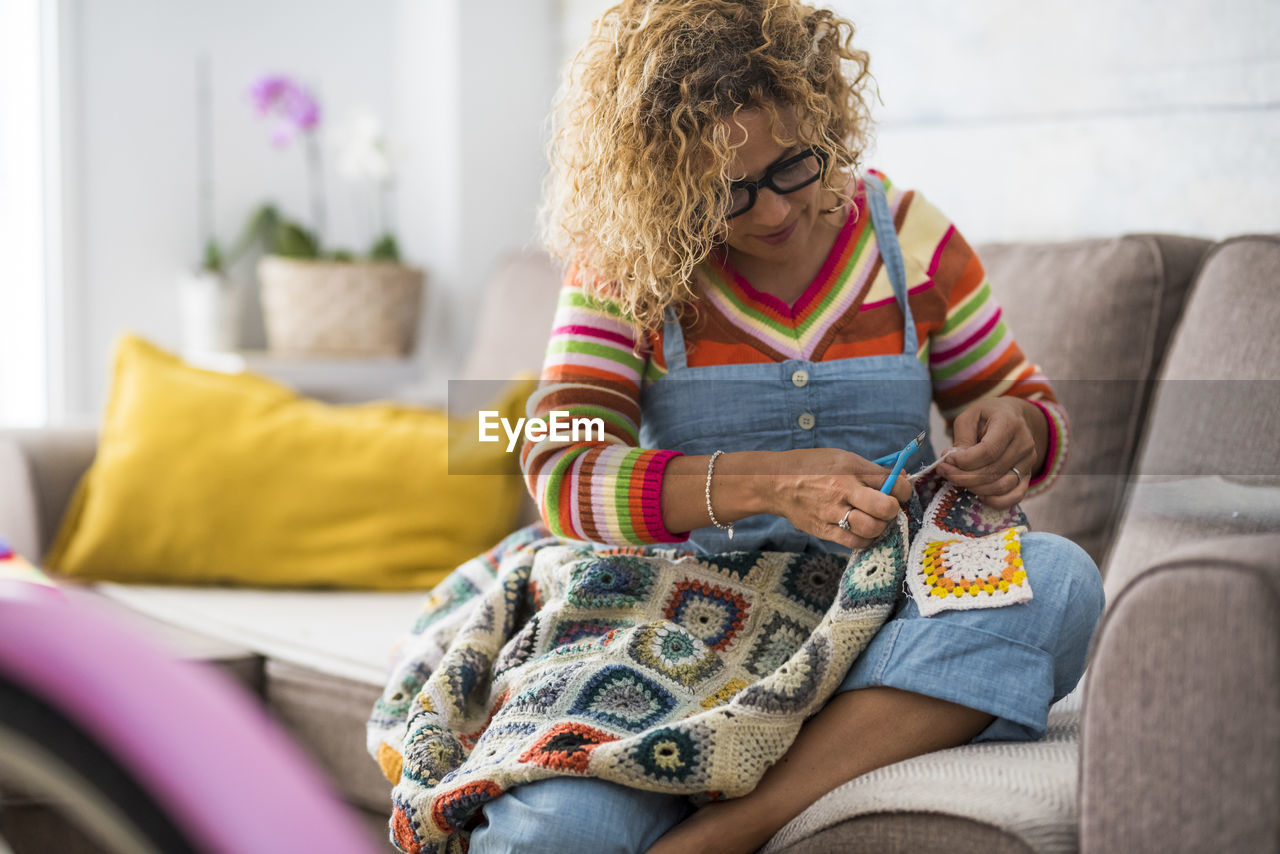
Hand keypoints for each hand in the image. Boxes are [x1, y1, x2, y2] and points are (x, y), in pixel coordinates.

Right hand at [766, 448, 912, 549]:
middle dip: (893, 510)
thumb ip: (872, 470)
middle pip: (885, 508)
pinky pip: (854, 542)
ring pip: (871, 529)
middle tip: (887, 509)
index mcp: (850, 469)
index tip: (900, 493)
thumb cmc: (812, 467)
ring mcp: (832, 513)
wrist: (775, 482)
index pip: (891, 483)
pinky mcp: (824, 530)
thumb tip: (901, 479)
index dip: (903, 490)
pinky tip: (861, 531)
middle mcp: (842, 491)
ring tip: (874, 521)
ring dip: (880, 527)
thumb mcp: (843, 458)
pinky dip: (864, 539)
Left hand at [937, 397, 1043, 509]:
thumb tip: (953, 461)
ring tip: (956, 480)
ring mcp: (1028, 461)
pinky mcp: (1028, 475)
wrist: (1013, 416)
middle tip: (944, 472)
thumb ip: (962, 438)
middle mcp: (1024, 443)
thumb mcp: (969, 416)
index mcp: (1009, 423)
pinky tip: (979, 496)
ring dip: (974, 488)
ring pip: (1002, 486)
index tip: (946, 460)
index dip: (964, 461)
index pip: (988, 451)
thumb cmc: (987, 416)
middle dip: (963, 476)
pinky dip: (996, 501)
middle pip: (993, 471)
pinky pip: (1016, 496)